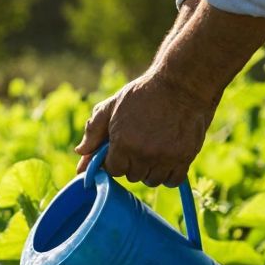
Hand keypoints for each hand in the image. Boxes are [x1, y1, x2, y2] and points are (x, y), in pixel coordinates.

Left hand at [74, 72, 216, 187]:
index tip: (123, 148)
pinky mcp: (185, 158)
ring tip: (154, 149)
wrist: (182, 84)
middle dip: (133, 163)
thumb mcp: (113, 106)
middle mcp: (143, 154)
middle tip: (140, 144)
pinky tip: (167, 159)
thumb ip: (94, 131)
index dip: (116, 160)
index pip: (113, 170)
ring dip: (151, 170)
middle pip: (132, 176)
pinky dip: (169, 174)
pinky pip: (172, 181)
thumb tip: (80, 153)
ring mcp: (165, 158)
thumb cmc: (144, 93)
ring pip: (152, 180)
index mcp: (122, 143)